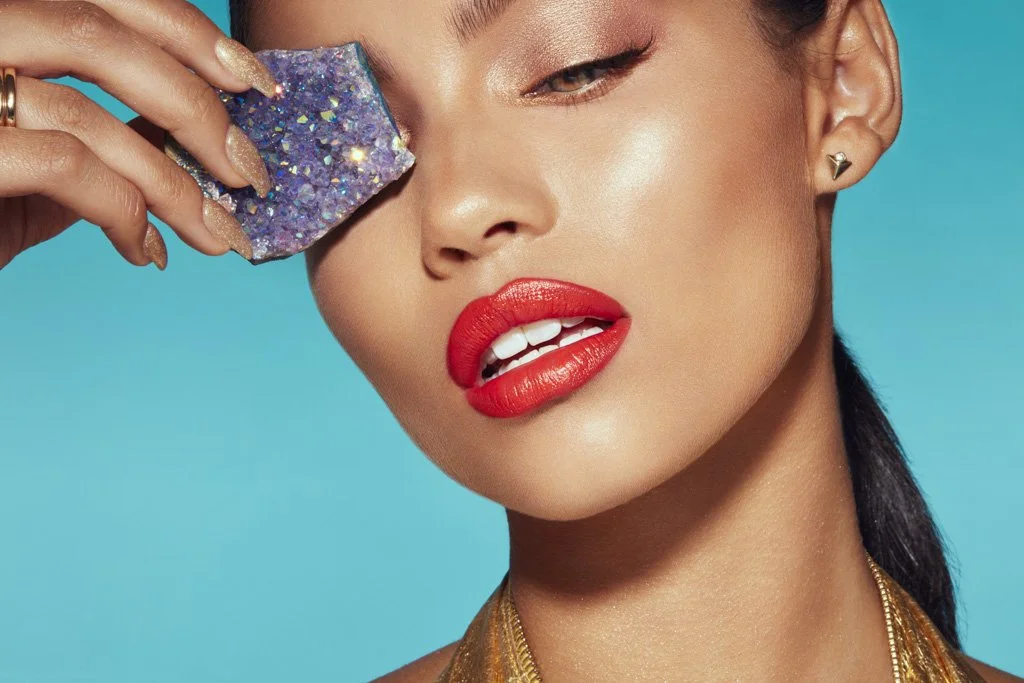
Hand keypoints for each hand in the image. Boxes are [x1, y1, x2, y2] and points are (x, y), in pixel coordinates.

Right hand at [0, 0, 277, 269]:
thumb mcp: (32, 160)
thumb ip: (96, 133)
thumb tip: (185, 133)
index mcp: (1, 21)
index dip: (189, 31)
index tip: (256, 83)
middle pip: (102, 36)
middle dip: (198, 108)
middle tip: (252, 172)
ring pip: (90, 111)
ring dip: (177, 185)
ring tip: (220, 235)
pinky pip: (65, 167)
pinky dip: (125, 213)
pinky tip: (146, 253)